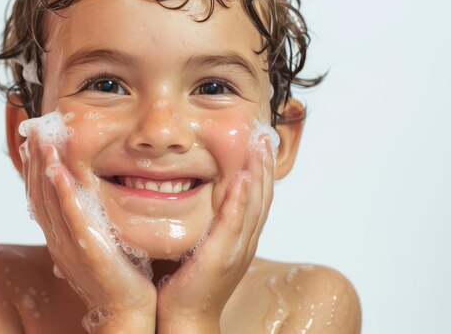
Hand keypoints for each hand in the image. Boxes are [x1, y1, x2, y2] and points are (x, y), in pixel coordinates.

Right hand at [19, 125, 156, 332]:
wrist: (127, 310)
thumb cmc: (118, 275)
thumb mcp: (97, 243)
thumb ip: (88, 221)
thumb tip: (88, 198)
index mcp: (59, 236)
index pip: (40, 196)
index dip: (34, 166)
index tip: (32, 141)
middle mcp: (57, 239)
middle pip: (39, 192)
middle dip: (36, 158)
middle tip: (34, 128)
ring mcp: (69, 245)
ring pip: (50, 200)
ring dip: (44, 167)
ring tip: (42, 139)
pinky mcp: (88, 250)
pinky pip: (71, 216)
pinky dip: (63, 192)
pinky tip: (59, 170)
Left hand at [156, 135, 274, 331]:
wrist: (186, 318)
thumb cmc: (188, 283)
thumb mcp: (202, 245)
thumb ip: (208, 223)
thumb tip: (198, 196)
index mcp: (241, 238)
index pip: (255, 198)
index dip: (260, 170)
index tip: (258, 143)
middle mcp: (245, 242)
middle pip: (261, 196)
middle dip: (264, 164)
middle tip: (264, 135)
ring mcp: (236, 249)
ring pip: (253, 205)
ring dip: (257, 173)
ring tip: (258, 145)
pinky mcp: (221, 257)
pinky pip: (234, 222)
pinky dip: (240, 199)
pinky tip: (242, 178)